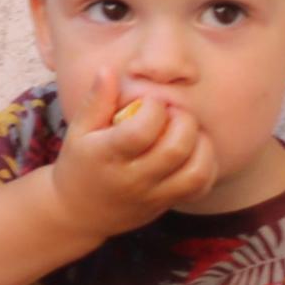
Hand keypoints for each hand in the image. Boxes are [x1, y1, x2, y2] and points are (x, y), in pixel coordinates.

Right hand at [47, 92, 218, 233]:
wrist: (79, 213)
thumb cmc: (78, 164)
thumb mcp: (78, 131)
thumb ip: (96, 100)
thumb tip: (108, 70)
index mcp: (107, 155)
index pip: (140, 131)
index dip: (153, 109)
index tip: (150, 102)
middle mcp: (133, 177)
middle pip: (175, 150)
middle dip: (183, 122)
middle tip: (174, 113)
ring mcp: (154, 194)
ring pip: (195, 172)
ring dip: (201, 144)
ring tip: (187, 131)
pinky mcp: (167, 203)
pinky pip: (200, 187)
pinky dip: (207, 165)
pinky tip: (194, 151)